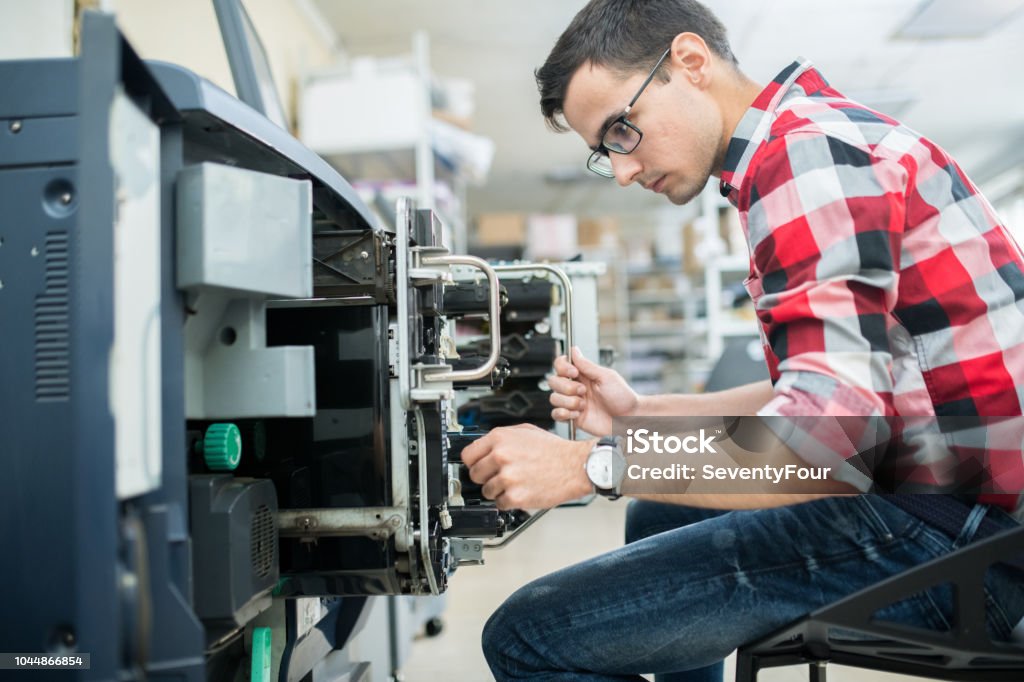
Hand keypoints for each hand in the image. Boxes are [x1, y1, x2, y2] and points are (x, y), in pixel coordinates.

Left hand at [460, 423, 593, 509]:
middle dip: (485, 477)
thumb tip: (484, 447)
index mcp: (500, 438)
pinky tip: (521, 492)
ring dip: (498, 490)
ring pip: (486, 491)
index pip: (467, 455)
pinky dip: (508, 502)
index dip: (474, 462)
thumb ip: (501, 438)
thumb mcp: (525, 431)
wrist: (575, 466)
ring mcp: (507, 477)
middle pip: (474, 475)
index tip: (478, 466)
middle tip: (500, 476)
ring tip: (516, 483)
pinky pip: (499, 504)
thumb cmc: (554, 450)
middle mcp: (501, 456)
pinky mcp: (515, 496)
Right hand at [548, 347, 639, 435]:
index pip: (561, 365)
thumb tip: (574, 350)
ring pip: (554, 398)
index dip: (563, 367)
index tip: (573, 372)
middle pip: (553, 381)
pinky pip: (556, 414)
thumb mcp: (606, 377)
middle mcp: (575, 388)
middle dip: (566, 387)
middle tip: (583, 391)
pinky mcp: (573, 418)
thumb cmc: (623, 397)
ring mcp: (573, 403)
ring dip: (568, 402)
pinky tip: (577, 414)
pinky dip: (564, 414)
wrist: (629, 420)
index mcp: (583, 375)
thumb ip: (587, 365)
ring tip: (583, 405)